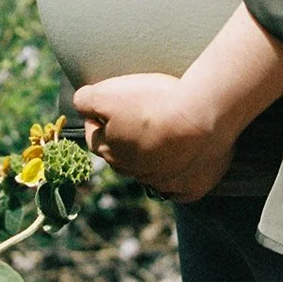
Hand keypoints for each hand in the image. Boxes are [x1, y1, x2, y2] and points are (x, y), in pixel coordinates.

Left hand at [72, 73, 235, 201]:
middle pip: (121, 156)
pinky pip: (178, 188)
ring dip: (151, 155)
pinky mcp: (190, 188)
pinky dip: (177, 178)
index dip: (97, 120)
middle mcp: (133, 172)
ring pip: (149, 171)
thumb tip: (80, 105)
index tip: (104, 107)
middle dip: (123, 138)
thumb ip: (86, 99)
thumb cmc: (153, 103)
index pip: (93, 137)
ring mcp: (163, 184)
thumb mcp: (108, 93)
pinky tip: (182, 164)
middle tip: (136, 117)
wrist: (202, 118)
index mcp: (111, 150)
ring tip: (164, 133)